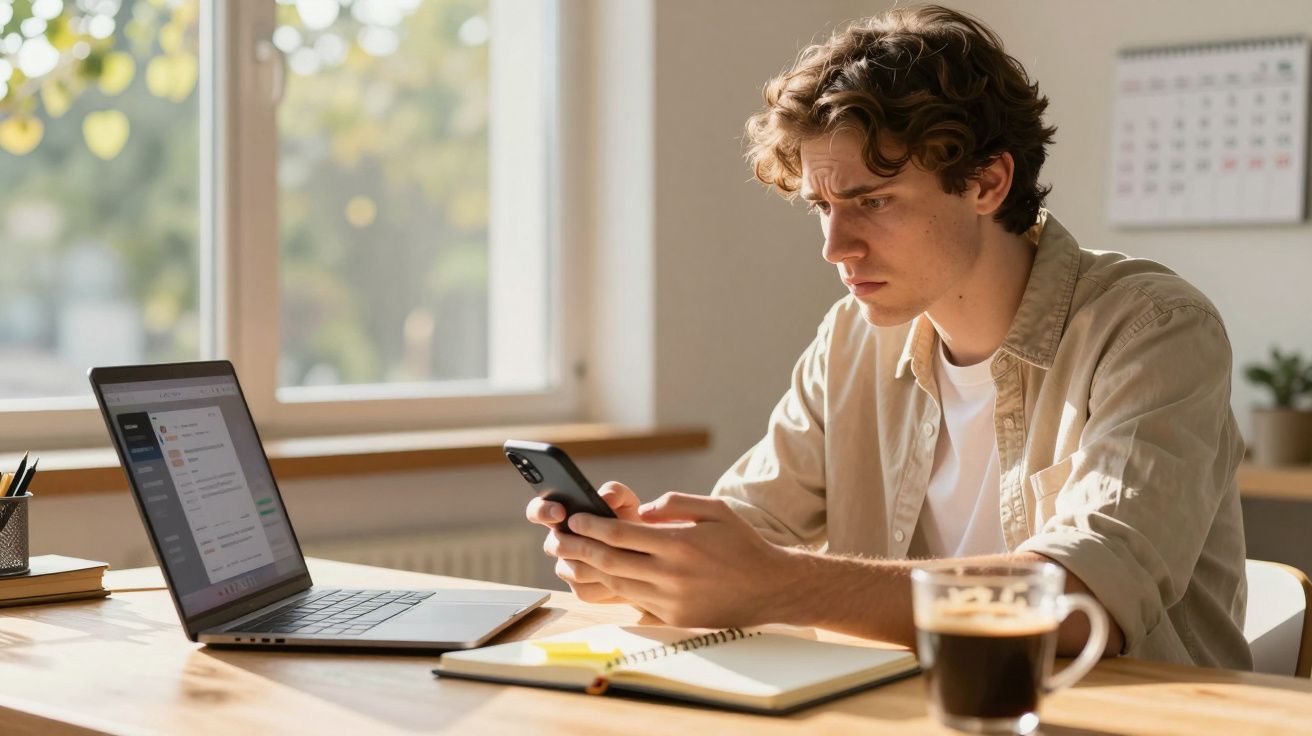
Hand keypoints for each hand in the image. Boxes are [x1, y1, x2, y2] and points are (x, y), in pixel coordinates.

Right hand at [527, 481, 641, 603]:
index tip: (560, 511)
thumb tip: (605, 496)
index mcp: (564, 517)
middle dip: (564, 541)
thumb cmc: (630, 523)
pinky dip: (602, 582)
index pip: (538, 511)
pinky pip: (583, 589)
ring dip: (589, 562)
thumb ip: (615, 492)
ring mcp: (569, 567)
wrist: (648, 557)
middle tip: (584, 539)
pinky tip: (620, 575)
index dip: (542, 511)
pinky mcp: (581, 590)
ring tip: (612, 555)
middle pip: (550, 544)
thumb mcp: (627, 502)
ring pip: (566, 568)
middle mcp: (562, 542)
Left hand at [549, 492, 798, 627]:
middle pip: (610, 561)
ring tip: (568, 559)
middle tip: (557, 539)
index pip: (622, 534)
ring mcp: (671, 601)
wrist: (770, 588)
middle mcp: (672, 574)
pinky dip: (612, 591)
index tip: (575, 519)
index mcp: (680, 543)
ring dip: (588, 571)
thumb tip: (643, 510)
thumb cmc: (742, 544)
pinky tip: (598, 580)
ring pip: (617, 584)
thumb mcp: (716, 510)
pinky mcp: (673, 619)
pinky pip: (634, 603)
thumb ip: (676, 504)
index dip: (592, 526)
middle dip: (579, 548)